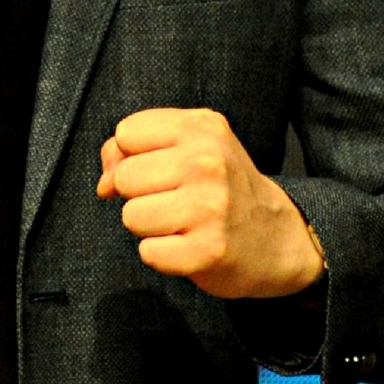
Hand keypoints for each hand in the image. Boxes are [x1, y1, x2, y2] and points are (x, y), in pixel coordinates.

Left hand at [95, 108, 324, 298]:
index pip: (126, 134)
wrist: (279, 237)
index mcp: (202, 128)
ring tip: (182, 223)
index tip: (157, 170)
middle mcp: (208, 162)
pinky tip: (189, 246)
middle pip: (124, 177)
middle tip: (175, 200)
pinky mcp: (209, 250)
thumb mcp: (190, 147)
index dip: (130, 156)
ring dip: (150, 227)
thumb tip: (103, 184)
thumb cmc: (221, 187)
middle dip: (140, 194)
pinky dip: (162, 255)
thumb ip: (134, 149)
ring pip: (131, 216)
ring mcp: (210, 207)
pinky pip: (148, 252)